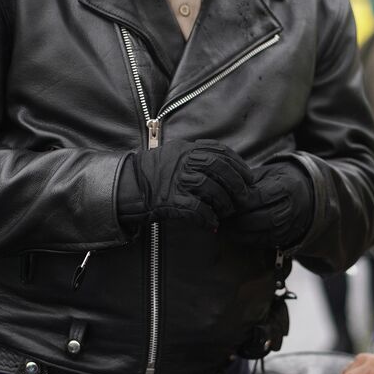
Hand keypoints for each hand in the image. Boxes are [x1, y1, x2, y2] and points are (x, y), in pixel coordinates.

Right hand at [116, 140, 254, 230]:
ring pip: (211, 188)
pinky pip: (197, 209)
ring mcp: (176, 180)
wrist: (126, 187)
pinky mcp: (170, 200)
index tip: (248, 176)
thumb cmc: (152, 174)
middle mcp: (182, 161)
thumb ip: (196, 156)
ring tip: (227, 212)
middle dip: (236, 183)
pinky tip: (213, 224)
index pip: (219, 151)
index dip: (238, 164)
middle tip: (244, 197)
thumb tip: (226, 167)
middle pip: (219, 167)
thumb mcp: (173, 155)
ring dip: (224, 203)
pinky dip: (208, 218)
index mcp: (186, 149)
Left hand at [227, 160, 313, 248]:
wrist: (305, 196)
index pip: (260, 196)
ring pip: (260, 234)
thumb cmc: (279, 181)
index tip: (225, 199)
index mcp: (287, 187)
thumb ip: (247, 182)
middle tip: (221, 214)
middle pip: (261, 218)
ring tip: (224, 224)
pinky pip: (260, 243)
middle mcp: (291, 209)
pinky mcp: (282, 239)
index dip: (240, 200)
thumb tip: (225, 192)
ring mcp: (288, 227)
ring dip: (238, 231)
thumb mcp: (266, 173)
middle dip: (238, 218)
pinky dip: (244, 238)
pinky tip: (234, 230)